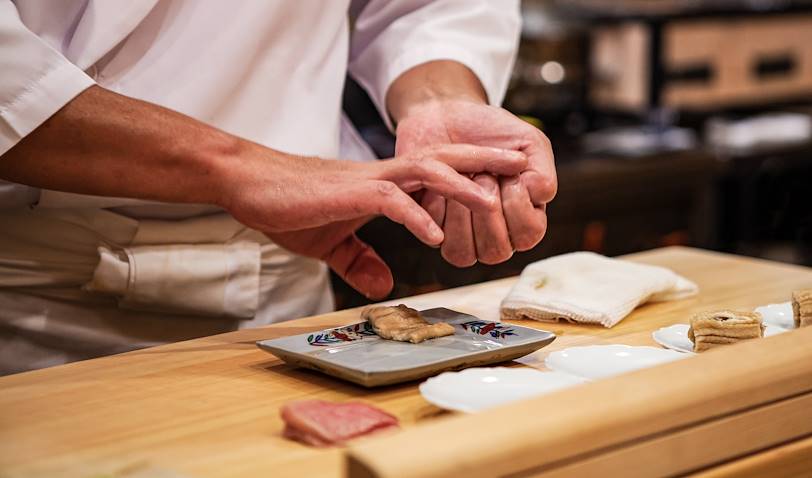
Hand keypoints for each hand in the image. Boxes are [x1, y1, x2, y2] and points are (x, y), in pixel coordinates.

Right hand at [222, 142, 526, 297]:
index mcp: (385, 186)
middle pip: (446, 160)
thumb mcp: (333, 244)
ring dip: (461, 186)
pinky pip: (390, 201)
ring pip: (426, 171)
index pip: (439, 172)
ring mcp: (369, 181)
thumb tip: (386, 287)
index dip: (472, 174)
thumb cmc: (290, 208)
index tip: (503, 182)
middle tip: (524, 165)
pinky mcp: (349, 193)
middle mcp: (385, 176)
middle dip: (485, 162)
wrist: (251, 186)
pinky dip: (414, 217)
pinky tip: (433, 236)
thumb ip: (362, 262)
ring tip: (491, 203)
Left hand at [395, 99, 556, 266]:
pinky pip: (435, 236)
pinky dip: (438, 206)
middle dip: (488, 208)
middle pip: (497, 252)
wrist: (446, 117)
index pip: (529, 234)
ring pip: (464, 254)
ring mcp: (463, 236)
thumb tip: (538, 199)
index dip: (518, 206)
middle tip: (483, 175)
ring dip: (462, 212)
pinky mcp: (433, 229)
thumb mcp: (529, 141)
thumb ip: (543, 172)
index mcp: (525, 217)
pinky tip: (440, 185)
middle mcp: (496, 234)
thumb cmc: (491, 131)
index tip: (510, 175)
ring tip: (462, 180)